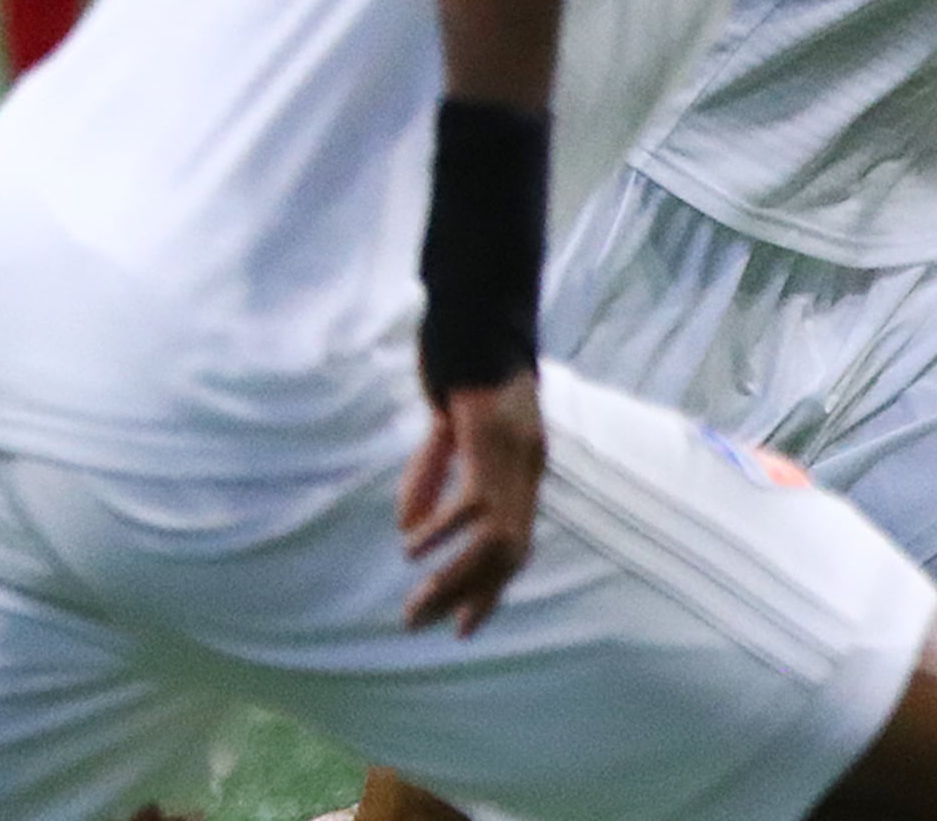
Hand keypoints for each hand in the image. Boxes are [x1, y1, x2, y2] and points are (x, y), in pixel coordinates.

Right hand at [399, 371, 544, 636]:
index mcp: (524, 467)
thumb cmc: (464, 365)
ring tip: (414, 606)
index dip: (492, 590)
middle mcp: (527, 464)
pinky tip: (412, 548)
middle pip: (509, 552)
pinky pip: (474, 497)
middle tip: (422, 625)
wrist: (479, 308)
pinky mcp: (490, 431)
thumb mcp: (447, 428)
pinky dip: (444, 529)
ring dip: (454, 578)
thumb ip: (432, 475)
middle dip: (467, 596)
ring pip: (495, 537)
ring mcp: (513, 450)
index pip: (518, 546)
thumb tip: (409, 529)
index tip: (463, 628)